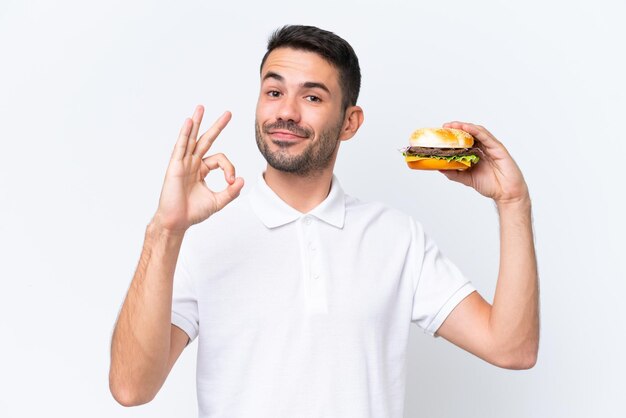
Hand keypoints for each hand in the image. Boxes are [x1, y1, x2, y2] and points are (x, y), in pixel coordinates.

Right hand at [152, 105, 243, 233]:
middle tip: (228, 113)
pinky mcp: (175, 166)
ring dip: (197, 122)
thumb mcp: (218, 201)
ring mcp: (183, 163)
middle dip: (217, 126)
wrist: (177, 222)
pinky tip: (189, 122)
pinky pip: (181, 146)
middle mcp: (192, 163)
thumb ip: (231, 192)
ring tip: (201, 108)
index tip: (231, 181)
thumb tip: (241, 179)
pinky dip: (185, 134)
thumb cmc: (193, 212)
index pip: (220, 160)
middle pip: (206, 140)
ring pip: (191, 139)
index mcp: (202, 170)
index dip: (229, 168)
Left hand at [440, 122, 528, 205]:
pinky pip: (486, 137)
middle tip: (445, 126)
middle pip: (469, 134)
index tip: (442, 133)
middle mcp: (483, 148)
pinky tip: (467, 128)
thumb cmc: (491, 185)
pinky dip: (476, 131)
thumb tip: (439, 168)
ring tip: (454, 125)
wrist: (506, 193)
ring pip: (477, 132)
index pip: (464, 141)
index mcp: (476, 154)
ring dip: (465, 127)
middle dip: (457, 128)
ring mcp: (491, 147)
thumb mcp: (467, 178)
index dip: (454, 136)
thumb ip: (454, 173)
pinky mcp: (498, 148)